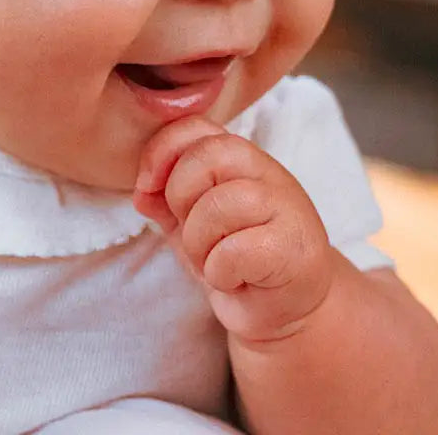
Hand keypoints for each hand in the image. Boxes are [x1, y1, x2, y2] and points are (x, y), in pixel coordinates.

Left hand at [132, 117, 334, 343]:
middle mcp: (267, 173)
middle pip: (209, 155)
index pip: (197, 127)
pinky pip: (237, 250)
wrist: (286, 310)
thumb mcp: (189, 224)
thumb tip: (142, 193)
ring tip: (211, 261)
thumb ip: (164, 201)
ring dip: (199, 242)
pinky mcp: (296, 249)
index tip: (147, 186)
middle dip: (180, 196)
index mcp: (240, 159)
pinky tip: (232, 279)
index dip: (162, 149)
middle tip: (189, 231)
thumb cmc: (236, 260)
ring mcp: (287, 207)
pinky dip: (220, 271)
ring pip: (221, 204)